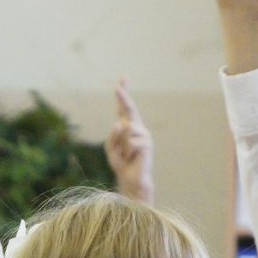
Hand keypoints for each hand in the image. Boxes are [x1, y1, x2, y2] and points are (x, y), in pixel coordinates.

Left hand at [105, 78, 154, 203]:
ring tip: (126, 154)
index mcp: (127, 126)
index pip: (124, 108)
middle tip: (118, 87)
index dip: (124, 93)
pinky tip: (131, 157)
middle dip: (123, 97)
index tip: (123, 78)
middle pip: (130, 108)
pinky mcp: (147, 144)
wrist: (131, 178)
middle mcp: (137, 127)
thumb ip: (112, 135)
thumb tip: (121, 123)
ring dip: (121, 143)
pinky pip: (131, 141)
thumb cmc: (121, 163)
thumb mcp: (110, 148)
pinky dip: (127, 151)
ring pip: (127, 128)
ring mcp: (144, 134)